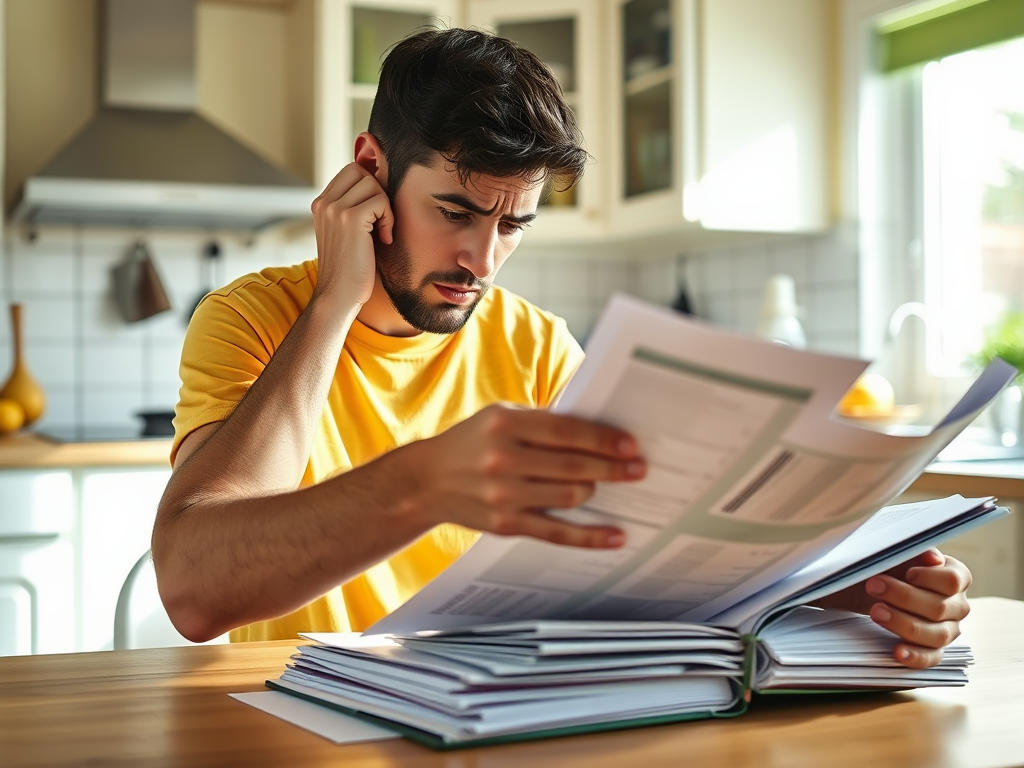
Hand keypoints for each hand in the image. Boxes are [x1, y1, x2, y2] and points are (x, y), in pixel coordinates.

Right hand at [310, 162, 394, 306]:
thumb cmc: (350, 268)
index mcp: (321, 204)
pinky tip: (383, 239)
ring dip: (385, 207)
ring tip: (381, 232)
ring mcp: (334, 209)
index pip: (351, 171)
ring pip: (373, 183)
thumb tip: (381, 183)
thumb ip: (354, 208)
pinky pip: (380, 201)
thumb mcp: (347, 232)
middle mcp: (324, 203)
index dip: (371, 187)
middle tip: (380, 221)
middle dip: (378, 193)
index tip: (375, 215)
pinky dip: (388, 218)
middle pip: (362, 171)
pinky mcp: (349, 219)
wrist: (338, 296)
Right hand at [399, 404, 646, 548]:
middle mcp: (503, 459)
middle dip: (612, 468)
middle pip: (573, 466)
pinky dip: (590, 536)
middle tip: (639, 468)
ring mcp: (504, 495)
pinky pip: (557, 532)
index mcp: (505, 425)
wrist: (427, 481)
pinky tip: (615, 535)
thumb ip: (542, 423)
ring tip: (607, 486)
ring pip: (569, 496)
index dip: (603, 439)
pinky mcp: (506, 524)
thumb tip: (596, 433)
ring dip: (595, 491)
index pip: (566, 432)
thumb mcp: (500, 418)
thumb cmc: (471, 442)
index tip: (630, 445)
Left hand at [814, 548, 971, 668]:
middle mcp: (957, 605)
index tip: (906, 573)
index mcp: (955, 577)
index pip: (952, 581)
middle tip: (873, 585)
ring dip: (903, 623)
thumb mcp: (898, 554)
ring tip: (876, 612)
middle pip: (939, 608)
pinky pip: (930, 658)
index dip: (929, 578)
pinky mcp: (932, 650)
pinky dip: (914, 657)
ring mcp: (947, 630)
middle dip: (903, 597)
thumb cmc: (890, 566)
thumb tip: (933, 558)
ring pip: (936, 634)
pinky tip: (897, 652)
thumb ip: (915, 552)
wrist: (872, 585)